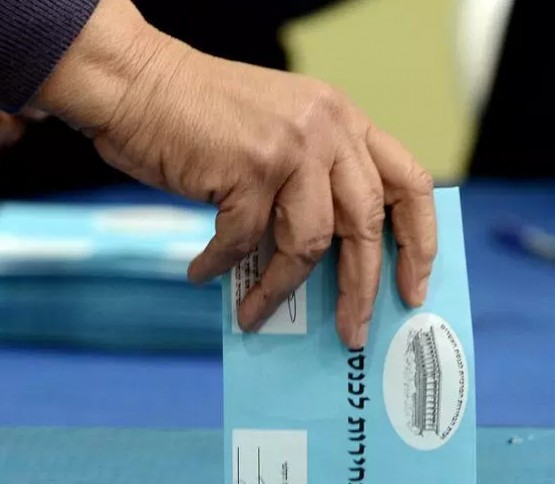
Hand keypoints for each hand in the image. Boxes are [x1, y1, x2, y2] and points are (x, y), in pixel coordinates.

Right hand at [38, 0, 436, 348]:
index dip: (419, 241)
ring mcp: (291, 146)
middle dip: (361, 287)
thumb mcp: (278, 135)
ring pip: (308, 242)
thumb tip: (325, 261)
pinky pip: (243, 240)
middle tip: (352, 330)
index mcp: (343, 121)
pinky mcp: (249, 167)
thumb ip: (310, 183)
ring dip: (280, 288)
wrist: (136, 82)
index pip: (408, 182)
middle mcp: (328, 128)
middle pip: (367, 223)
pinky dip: (222, 265)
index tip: (414, 287)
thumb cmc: (200, 118)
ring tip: (254, 313)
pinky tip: (204, 272)